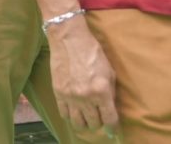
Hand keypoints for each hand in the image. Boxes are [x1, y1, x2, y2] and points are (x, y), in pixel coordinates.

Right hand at [47, 19, 117, 136]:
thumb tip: (110, 108)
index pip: (109, 119)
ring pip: (78, 123)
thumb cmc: (92, 52)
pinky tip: (74, 109)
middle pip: (94, 123)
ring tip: (86, 115)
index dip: (112, 128)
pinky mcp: (58, 93)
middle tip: (98, 116)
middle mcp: (86, 97)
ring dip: (84, 121)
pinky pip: (64, 114)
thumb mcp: (109, 72)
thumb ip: (110, 92)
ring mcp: (70, 96)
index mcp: (102, 91)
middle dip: (98, 122)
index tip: (112, 130)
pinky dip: (70, 115)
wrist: (69, 39)